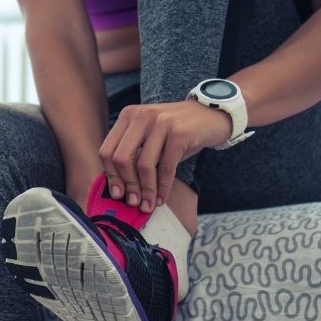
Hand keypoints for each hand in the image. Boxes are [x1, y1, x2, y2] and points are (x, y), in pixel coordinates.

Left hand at [99, 100, 231, 211]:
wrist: (213, 115)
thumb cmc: (178, 132)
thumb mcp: (150, 136)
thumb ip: (133, 153)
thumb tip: (120, 188)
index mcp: (128, 115)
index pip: (107, 150)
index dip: (110, 175)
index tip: (117, 194)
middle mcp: (141, 116)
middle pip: (121, 158)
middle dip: (127, 185)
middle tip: (133, 203)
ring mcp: (160, 122)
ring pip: (144, 165)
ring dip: (146, 191)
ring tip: (148, 205)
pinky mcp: (179, 133)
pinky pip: (166, 168)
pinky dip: (163, 188)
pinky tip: (162, 199)